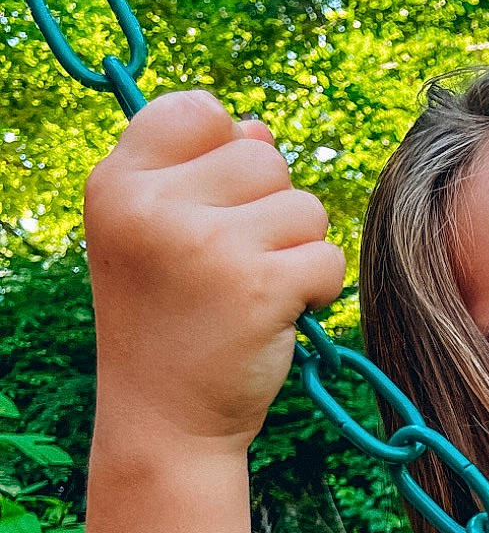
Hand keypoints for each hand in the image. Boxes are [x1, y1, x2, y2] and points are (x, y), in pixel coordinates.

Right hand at [84, 89, 344, 449]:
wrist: (165, 422)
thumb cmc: (168, 321)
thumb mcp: (159, 236)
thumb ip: (202, 173)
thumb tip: (259, 131)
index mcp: (117, 183)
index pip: (197, 110)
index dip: (224, 150)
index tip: (211, 207)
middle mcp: (152, 206)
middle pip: (264, 158)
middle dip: (270, 211)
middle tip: (232, 267)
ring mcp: (206, 244)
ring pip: (305, 207)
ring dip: (297, 251)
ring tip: (252, 293)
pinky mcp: (259, 286)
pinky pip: (329, 258)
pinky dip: (318, 290)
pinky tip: (278, 317)